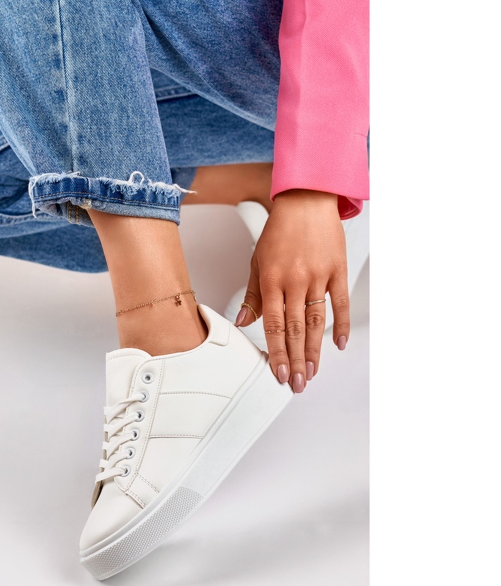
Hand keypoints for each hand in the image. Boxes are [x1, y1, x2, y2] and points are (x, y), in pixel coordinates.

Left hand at [236, 189, 349, 392]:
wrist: (306, 202)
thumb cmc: (279, 231)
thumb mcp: (257, 261)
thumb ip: (253, 295)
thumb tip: (244, 322)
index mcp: (272, 280)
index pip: (273, 325)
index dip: (276, 352)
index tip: (277, 373)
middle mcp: (295, 281)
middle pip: (295, 329)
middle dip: (295, 360)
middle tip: (297, 383)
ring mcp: (318, 277)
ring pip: (316, 321)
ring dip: (314, 350)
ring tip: (312, 372)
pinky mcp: (337, 271)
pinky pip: (340, 303)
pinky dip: (341, 325)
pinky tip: (338, 344)